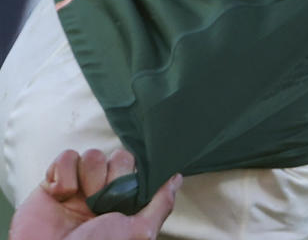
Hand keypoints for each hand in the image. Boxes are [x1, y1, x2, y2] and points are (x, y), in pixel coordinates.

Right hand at [11, 149, 180, 239]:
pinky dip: (63, 175)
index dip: (131, 176)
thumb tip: (176, 178)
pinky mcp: (53, 183)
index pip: (137, 168)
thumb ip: (159, 205)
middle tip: (100, 203)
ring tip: (80, 202)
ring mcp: (77, 187)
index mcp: (123, 204)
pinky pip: (66, 156)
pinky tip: (60, 196)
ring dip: (88, 178)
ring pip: (93, 154)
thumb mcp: (136, 232)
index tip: (125, 194)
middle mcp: (102, 193)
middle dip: (111, 177)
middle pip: (118, 156)